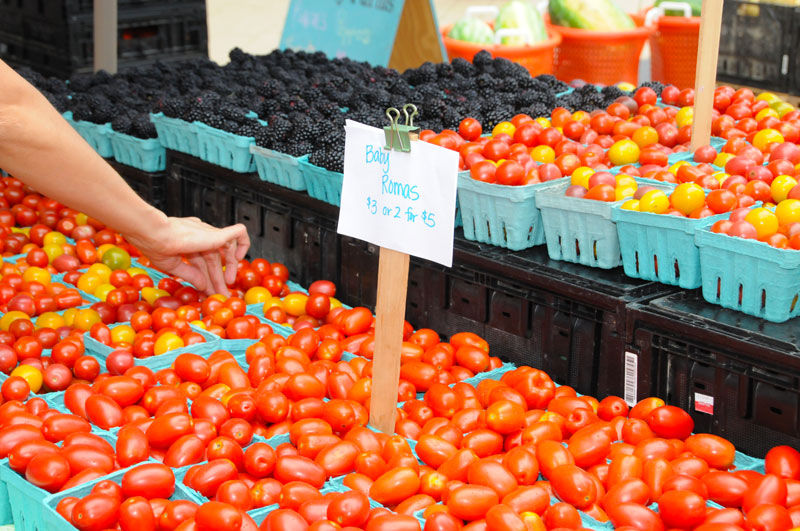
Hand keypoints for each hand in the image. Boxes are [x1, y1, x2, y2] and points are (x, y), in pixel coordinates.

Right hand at [125, 217, 249, 295]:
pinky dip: (243, 244)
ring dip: (228, 270)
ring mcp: (208, 233)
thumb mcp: (173, 266)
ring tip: (226, 286)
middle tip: (220, 295)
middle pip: (213, 259)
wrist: (153, 234)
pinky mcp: (216, 234)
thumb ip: (190, 275)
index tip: (207, 291)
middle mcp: (199, 235)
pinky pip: (238, 233)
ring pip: (225, 251)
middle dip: (217, 278)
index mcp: (187, 240)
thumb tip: (203, 286)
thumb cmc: (154, 245)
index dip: (206, 276)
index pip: (202, 260)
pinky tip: (239, 259)